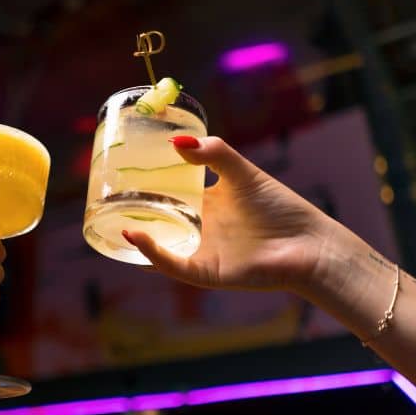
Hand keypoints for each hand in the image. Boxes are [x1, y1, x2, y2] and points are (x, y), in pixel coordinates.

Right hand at [124, 136, 333, 292]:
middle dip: (132, 212)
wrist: (309, 244)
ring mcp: (201, 252)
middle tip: (106, 194)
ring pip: (157, 247)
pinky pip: (172, 265)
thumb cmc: (282, 208)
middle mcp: (200, 229)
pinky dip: (152, 252)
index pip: (169, 194)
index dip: (146, 185)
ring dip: (134, 236)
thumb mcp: (243, 173)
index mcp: (207, 205)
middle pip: (158, 222)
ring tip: (108, 218)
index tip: (123, 169)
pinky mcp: (206, 272)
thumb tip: (176, 142)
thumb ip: (214, 153)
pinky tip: (135, 234)